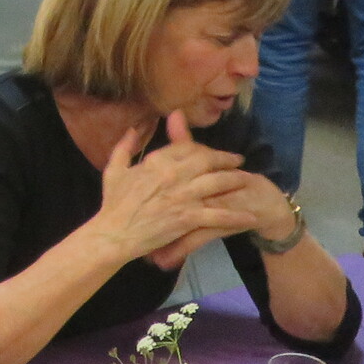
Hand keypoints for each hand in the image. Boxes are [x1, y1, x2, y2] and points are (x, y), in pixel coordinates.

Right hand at [92, 127, 266, 262]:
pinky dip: (237, 215)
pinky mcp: (188, 217)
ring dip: (236, 179)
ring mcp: (183, 196)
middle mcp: (174, 174)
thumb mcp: (114, 169)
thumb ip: (125, 147)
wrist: (114, 234)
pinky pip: (219, 214)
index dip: (202, 148)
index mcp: (157, 161)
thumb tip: (135, 129)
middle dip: (225, 159)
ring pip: (218, 182)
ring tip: (248, 179)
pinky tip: (251, 216)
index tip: (210, 152)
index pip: (187, 147)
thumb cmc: (113, 204)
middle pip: (208, 159)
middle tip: (238, 160)